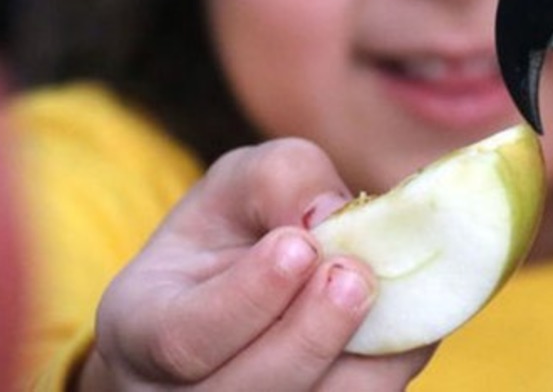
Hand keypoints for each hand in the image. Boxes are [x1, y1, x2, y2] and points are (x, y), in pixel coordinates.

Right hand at [78, 138, 434, 390]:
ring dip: (360, 357)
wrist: (251, 286)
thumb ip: (277, 181)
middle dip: (310, 333)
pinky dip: (392, 366)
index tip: (298, 245)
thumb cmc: (235, 233)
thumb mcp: (238, 185)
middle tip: (353, 276)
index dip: (249, 296)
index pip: (186, 338)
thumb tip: (330, 211)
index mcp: (142, 332)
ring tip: (384, 293)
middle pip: (250, 390)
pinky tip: (409, 316)